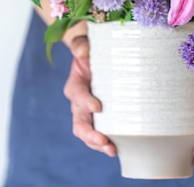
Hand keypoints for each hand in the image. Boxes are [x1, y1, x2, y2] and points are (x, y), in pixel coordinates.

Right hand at [62, 31, 116, 156]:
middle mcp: (79, 103)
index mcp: (75, 84)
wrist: (99, 58)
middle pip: (79, 122)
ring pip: (88, 133)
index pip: (78, 95)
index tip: (97, 107)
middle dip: (89, 134)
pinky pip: (100, 134)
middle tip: (102, 139)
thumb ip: (81, 44)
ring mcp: (89, 113)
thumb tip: (83, 51)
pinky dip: (106, 143)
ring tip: (111, 150)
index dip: (85, 102)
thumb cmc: (93, 50)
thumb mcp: (85, 43)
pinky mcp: (101, 119)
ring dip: (97, 144)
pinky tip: (117, 148)